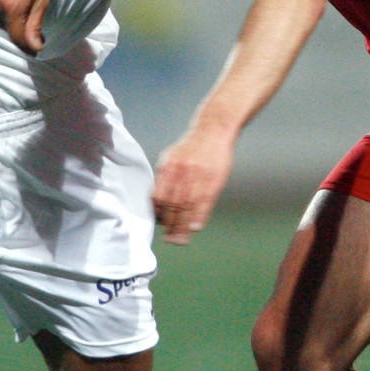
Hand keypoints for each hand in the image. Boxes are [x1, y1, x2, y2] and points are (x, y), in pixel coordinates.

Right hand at [0, 0, 56, 53]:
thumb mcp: (43, 2)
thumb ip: (34, 26)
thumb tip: (34, 49)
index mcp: (12, 5)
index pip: (16, 37)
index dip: (28, 46)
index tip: (37, 48)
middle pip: (5, 28)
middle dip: (19, 31)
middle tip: (33, 27)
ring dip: (7, 21)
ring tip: (22, 12)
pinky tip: (10, 1)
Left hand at [152, 126, 236, 244]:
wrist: (213, 130)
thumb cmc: (192, 146)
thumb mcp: (172, 157)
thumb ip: (165, 176)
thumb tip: (156, 198)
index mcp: (169, 168)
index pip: (159, 197)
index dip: (158, 213)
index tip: (160, 223)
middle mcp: (181, 173)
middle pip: (172, 206)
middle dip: (170, 225)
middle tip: (169, 239)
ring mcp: (198, 177)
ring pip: (187, 208)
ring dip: (183, 227)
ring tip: (181, 240)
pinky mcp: (213, 180)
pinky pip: (204, 203)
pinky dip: (199, 217)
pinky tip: (195, 228)